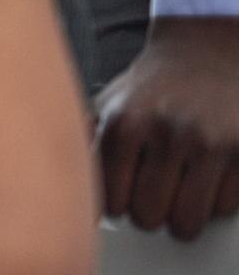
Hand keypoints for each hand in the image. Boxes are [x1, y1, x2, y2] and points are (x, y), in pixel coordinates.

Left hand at [94, 16, 238, 239]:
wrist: (206, 52)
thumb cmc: (152, 88)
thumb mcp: (107, 106)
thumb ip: (82, 143)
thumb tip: (52, 186)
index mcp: (124, 123)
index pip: (109, 203)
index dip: (116, 205)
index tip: (120, 198)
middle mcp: (167, 131)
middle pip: (148, 218)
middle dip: (148, 213)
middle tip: (152, 194)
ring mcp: (211, 142)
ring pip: (187, 222)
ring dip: (181, 217)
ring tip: (177, 195)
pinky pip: (224, 209)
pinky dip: (214, 203)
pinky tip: (206, 179)